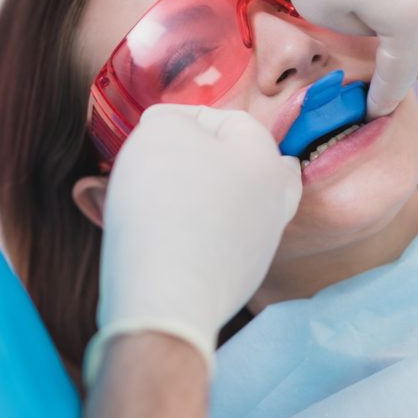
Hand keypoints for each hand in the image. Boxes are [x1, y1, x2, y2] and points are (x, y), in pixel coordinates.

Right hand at [84, 105, 301, 384]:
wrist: (165, 298)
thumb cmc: (165, 204)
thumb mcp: (160, 132)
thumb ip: (170, 119)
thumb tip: (171, 130)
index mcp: (267, 159)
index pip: (227, 119)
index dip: (181, 118)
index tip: (146, 132)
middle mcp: (274, 202)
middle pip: (238, 166)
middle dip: (197, 161)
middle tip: (160, 165)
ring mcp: (258, 247)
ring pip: (223, 206)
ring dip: (188, 198)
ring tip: (143, 202)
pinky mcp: (235, 282)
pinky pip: (209, 243)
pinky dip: (185, 235)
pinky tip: (153, 239)